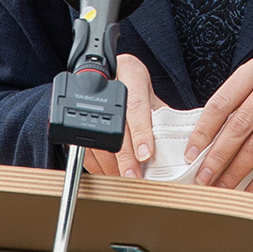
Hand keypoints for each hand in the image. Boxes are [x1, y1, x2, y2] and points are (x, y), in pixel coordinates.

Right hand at [81, 54, 160, 177]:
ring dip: (110, 164)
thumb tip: (176, 149)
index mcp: (131, 73)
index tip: (146, 155)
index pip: (136, 105)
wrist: (112, 74)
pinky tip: (108, 172)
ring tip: (123, 178)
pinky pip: (84, 144)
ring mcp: (89, 97)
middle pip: (116, 125)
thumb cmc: (137, 88)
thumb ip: (161, 118)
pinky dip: (96, 164)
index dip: (141, 132)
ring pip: (97, 138)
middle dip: (125, 156)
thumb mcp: (152, 97)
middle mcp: (109, 83)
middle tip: (134, 176)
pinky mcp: (76, 115)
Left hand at [186, 56, 252, 193]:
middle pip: (239, 124)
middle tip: (203, 177)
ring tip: (221, 186)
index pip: (222, 101)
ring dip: (236, 171)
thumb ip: (238, 106)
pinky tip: (250, 189)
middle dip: (217, 156)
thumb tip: (204, 143)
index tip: (191, 152)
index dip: (203, 130)